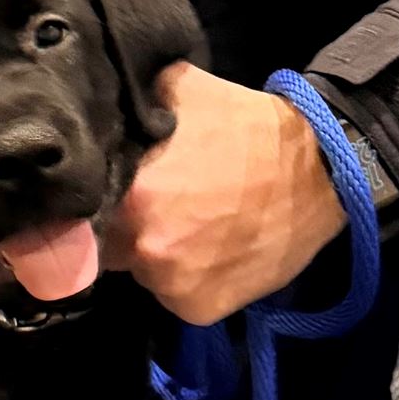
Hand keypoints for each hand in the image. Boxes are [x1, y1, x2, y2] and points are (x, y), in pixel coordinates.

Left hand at [103, 65, 344, 326]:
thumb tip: (94, 100)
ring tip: (193, 222)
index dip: (90, 202)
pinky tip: (213, 248)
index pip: (79, 211)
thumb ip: (131, 103)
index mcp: (132, 193)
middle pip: (108, 243)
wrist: (319, 171)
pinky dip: (188, 277)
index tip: (110, 192)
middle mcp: (146, 247)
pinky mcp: (201, 309)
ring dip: (157, 252)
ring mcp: (174, 284)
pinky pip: (175, 294)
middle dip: (124, 225)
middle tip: (161, 202)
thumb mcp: (181, 90)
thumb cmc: (247, 128)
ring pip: (142, 270)